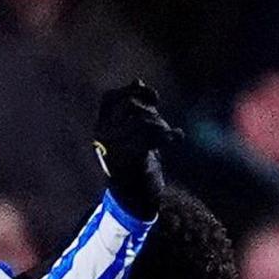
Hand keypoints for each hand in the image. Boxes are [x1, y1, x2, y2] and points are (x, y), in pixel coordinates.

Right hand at [94, 82, 177, 219]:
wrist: (135, 198)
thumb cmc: (135, 163)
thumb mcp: (133, 130)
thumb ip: (136, 107)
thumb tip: (136, 80)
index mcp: (100, 128)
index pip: (110, 98)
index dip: (132, 92)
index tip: (155, 98)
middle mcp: (102, 136)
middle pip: (130, 107)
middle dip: (151, 112)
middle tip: (161, 126)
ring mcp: (114, 148)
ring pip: (142, 121)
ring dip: (160, 126)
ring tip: (167, 137)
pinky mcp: (130, 160)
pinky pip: (151, 138)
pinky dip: (169, 136)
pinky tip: (177, 137)